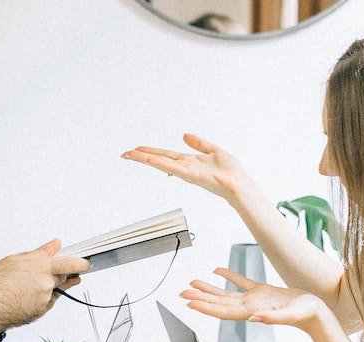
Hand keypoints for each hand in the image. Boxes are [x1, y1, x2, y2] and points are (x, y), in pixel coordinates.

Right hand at [0, 239, 89, 331]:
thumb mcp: (15, 261)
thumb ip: (39, 253)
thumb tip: (54, 245)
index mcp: (41, 266)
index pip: (70, 263)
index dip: (82, 263)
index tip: (87, 263)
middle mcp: (46, 283)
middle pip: (64, 275)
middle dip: (60, 273)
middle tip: (40, 275)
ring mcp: (45, 298)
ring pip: (55, 288)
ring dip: (47, 286)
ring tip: (24, 287)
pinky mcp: (42, 310)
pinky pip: (49, 300)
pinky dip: (42, 297)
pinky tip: (25, 296)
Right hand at [122, 133, 255, 200]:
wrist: (238, 183)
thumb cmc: (231, 171)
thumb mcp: (214, 150)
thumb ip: (199, 143)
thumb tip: (185, 135)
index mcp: (189, 161)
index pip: (166, 155)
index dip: (151, 151)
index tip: (137, 149)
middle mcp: (184, 167)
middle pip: (159, 159)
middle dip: (141, 156)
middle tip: (125, 154)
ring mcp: (186, 171)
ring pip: (161, 163)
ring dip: (144, 159)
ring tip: (129, 155)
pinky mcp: (190, 175)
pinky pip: (172, 167)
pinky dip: (160, 163)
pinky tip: (149, 159)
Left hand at [179, 267, 332, 330]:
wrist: (316, 313)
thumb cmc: (306, 315)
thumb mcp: (289, 315)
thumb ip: (272, 318)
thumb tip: (254, 318)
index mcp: (252, 312)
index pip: (222, 311)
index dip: (205, 307)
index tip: (190, 303)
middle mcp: (249, 307)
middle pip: (218, 303)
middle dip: (199, 298)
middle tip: (181, 293)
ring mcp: (254, 299)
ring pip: (226, 293)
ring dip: (208, 289)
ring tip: (192, 283)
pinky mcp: (262, 291)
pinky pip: (241, 283)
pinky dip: (229, 276)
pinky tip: (217, 271)